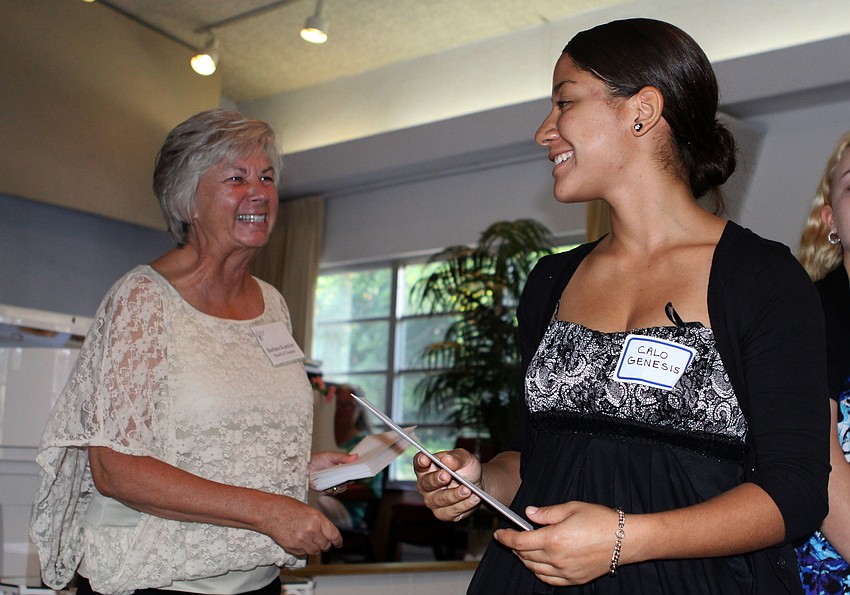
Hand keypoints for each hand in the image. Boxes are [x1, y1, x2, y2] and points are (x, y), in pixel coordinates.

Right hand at [260, 494, 343, 556]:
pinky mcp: (292, 547)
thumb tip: (328, 533)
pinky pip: (303, 553)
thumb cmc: (287, 507)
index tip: (338, 543)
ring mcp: (301, 540)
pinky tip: (299, 541)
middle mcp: (311, 530)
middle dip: (324, 544)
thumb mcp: (309, 510)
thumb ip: (320, 522)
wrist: (269, 512)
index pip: (333, 535)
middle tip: (320, 540)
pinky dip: (303, 550)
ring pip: (315, 551)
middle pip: (325, 545)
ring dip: (314, 548)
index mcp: (317, 518)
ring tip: (307, 539)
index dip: (337, 541)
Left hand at [307, 450, 357, 490]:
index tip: (357, 472)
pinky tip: (326, 485)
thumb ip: (342, 457)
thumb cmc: (317, 459)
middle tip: (346, 477)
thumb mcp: (330, 456)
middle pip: (347, 483)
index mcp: (342, 469)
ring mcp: (332, 485)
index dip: (355, 474)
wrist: (304, 466)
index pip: (352, 473)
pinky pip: (330, 493)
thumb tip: (356, 456)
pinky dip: (329, 490)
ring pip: (340, 489)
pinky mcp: (324, 490)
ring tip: (334, 481)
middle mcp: (338, 478)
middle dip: (348, 481)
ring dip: (339, 486)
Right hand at [414, 448, 481, 522]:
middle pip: (426, 483)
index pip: (419, 463)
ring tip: (468, 490)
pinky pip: (451, 511)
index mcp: (427, 467)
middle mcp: (425, 485)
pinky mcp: (443, 513)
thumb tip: (446, 459)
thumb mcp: (465, 458)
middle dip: (436, 480)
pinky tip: (474, 499)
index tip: (426, 459)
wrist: (478, 484)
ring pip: (440, 499)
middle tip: (447, 475)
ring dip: (454, 494)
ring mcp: (432, 500)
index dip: (420, 461)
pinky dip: (464, 505)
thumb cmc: (466, 469)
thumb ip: (457, 457)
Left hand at [494, 501, 619, 585]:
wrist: (626, 540)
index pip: (520, 542)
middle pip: (525, 556)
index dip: (506, 538)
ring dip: (525, 559)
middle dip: (514, 547)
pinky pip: (548, 579)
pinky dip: (539, 572)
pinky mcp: (574, 579)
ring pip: (534, 569)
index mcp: (553, 539)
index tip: (499, 534)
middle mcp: (557, 559)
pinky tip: (539, 563)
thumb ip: (547, 512)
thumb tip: (529, 513)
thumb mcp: (571, 508)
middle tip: (512, 537)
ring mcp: (565, 572)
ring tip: (524, 549)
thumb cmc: (601, 520)